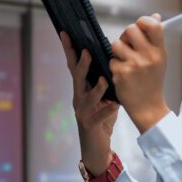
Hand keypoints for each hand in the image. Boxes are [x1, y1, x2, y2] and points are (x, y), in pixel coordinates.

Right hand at [61, 31, 118, 175]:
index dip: (69, 50)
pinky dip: (107, 109)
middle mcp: (78, 98)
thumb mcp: (103, 97)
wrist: (96, 148)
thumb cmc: (101, 119)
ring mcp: (82, 111)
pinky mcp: (90, 124)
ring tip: (105, 80)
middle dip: (81, 64)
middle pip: (76, 77)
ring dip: (96, 87)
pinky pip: (99, 116)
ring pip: (87, 96)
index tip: (66, 33)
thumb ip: (104, 81)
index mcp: (81, 88)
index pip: (73, 65)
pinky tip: (115, 105)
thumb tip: (110, 59)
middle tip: (86, 51)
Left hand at [109, 14, 169, 132]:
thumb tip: (155, 16)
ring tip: (125, 61)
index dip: (143, 21)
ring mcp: (134, 65)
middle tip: (128, 44)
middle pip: (130, 29)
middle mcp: (148, 57)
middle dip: (126, 36)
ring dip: (117, 51)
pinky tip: (123, 75)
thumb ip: (155, 38)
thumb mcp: (159, 59)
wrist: (148, 107)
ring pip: (116, 44)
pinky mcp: (121, 73)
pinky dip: (114, 65)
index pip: (152, 25)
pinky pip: (111, 60)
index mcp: (159, 51)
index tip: (140, 26)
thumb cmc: (152, 80)